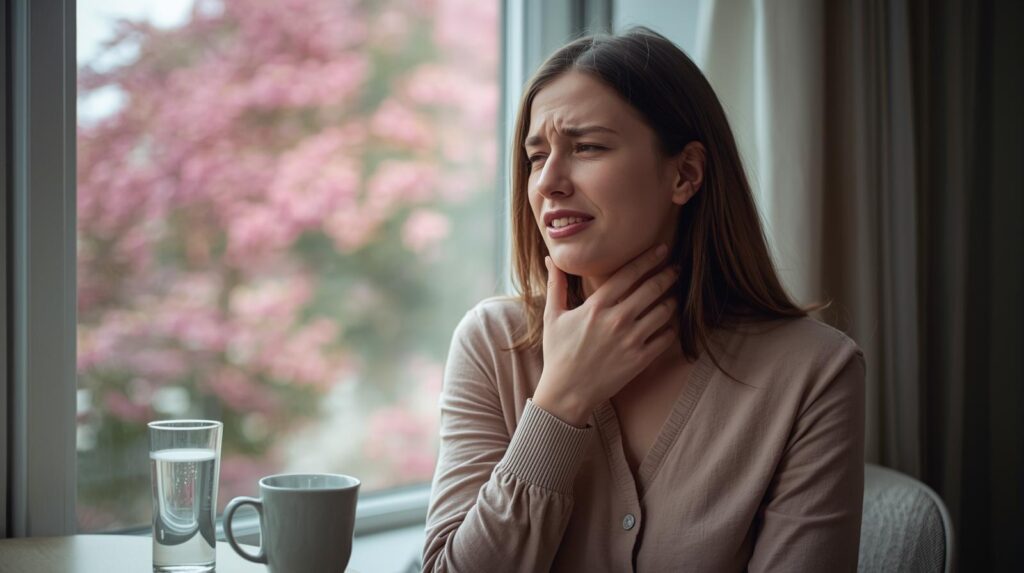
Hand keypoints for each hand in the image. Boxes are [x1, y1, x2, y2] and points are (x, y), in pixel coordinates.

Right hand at [533, 244, 679, 425]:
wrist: (567, 392)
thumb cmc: (558, 353)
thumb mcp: (552, 316)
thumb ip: (556, 285)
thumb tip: (551, 258)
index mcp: (596, 306)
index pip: (629, 274)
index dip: (649, 258)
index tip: (662, 249)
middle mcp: (617, 320)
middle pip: (652, 289)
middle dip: (668, 275)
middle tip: (676, 268)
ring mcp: (631, 340)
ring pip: (663, 311)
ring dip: (672, 300)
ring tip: (673, 296)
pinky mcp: (640, 359)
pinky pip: (666, 338)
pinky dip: (672, 328)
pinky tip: (671, 323)